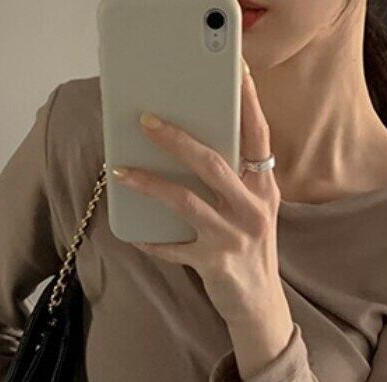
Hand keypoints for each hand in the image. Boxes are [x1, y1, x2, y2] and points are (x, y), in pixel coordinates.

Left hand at [111, 58, 286, 331]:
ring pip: (185, 201)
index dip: (248, 103)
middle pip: (212, 163)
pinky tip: (132, 233)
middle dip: (176, 139)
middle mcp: (253, 210)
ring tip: (120, 171)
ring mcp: (234, 237)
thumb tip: (189, 149)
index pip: (258, 137)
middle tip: (146, 120)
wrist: (260, 306)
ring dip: (149, 184)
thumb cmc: (250, 251)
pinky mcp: (214, 264)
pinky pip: (172, 248)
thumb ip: (233, 182)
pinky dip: (151, 241)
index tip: (236, 70)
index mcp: (265, 189)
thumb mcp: (252, 211)